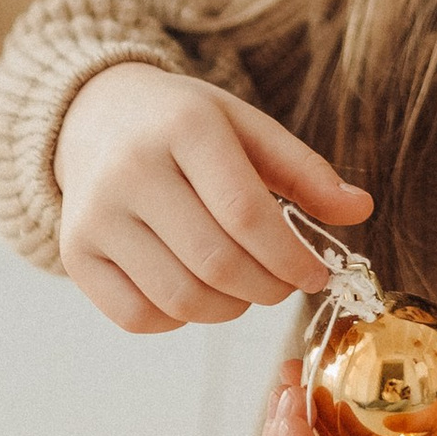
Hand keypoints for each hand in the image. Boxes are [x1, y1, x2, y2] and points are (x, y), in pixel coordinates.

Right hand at [54, 65, 371, 333]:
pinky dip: (179, 320)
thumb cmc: (183, 124)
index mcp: (184, 126)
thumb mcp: (245, 126)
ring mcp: (95, 215)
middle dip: (267, 288)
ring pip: (180, 299)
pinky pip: (138, 317)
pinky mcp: (76, 252)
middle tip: (284, 284)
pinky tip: (196, 291)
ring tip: (244, 288)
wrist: (94, 115)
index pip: (246, 213)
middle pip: (216, 263)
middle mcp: (131, 170)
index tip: (317, 273)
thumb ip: (303, 170)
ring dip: (230, 309)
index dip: (290, 257)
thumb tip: (360, 209)